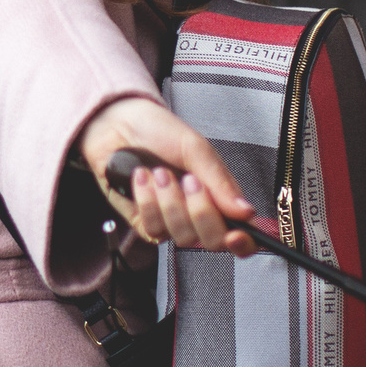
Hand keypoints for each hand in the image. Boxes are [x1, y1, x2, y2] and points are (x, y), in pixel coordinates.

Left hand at [76, 96, 260, 255]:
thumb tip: (246, 211)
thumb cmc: (160, 131)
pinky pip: (152, 228)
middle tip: (189, 180)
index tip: (236, 235)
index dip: (243, 243)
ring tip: (159, 171)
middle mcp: (196, 214)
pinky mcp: (143, 222)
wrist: (119, 123)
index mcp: (218, 197)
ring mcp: (170, 221)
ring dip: (169, 201)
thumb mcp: (197, 150)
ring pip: (181, 236)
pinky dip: (147, 201)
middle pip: (211, 241)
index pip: (239, 234)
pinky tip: (141, 177)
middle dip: (201, 212)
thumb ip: (221, 183)